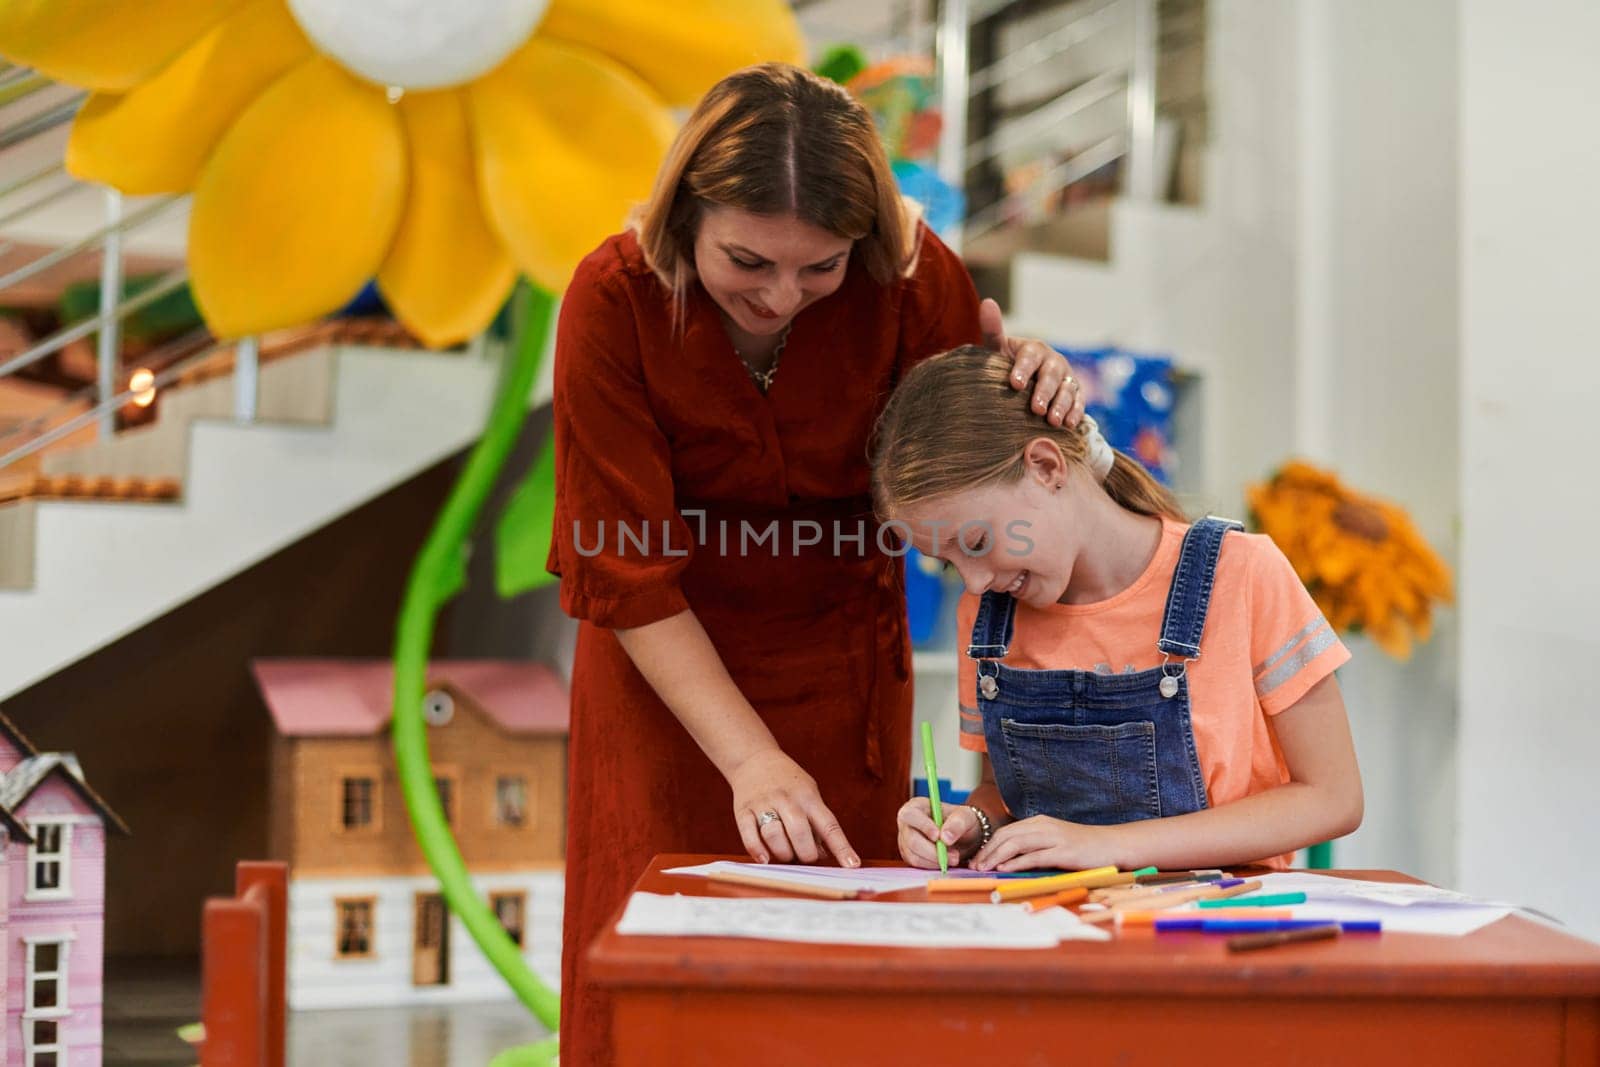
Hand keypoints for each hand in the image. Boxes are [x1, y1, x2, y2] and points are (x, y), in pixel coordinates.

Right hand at [727, 747, 859, 867]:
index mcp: (809, 797)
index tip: (853, 866)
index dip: (842, 847)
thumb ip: (817, 823)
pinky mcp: (743, 810)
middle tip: (804, 856)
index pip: (829, 825)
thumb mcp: (810, 794)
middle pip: (800, 833)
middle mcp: (787, 799)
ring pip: (774, 835)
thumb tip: (826, 855)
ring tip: (785, 853)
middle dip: (805, 854)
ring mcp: (764, 804)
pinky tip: (764, 859)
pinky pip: (749, 834)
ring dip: (782, 854)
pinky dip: (757, 850)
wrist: (753, 758)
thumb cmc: (788, 782)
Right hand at [896, 798, 980, 868]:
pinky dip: (933, 865)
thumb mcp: (966, 816)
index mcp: (916, 806)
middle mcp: (907, 823)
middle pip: (911, 840)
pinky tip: (945, 860)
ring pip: (914, 855)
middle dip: (933, 851)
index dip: (923, 826)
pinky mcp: (909, 854)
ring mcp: (905, 840)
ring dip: (935, 860)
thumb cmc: (961, 821)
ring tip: (954, 858)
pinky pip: (917, 864)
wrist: (962, 836)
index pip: (911, 814)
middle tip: (954, 856)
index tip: (938, 836)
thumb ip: (958, 823)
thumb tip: (945, 838)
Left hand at [969, 815, 1113, 871]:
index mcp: (1039, 822)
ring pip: (1016, 843)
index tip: (976, 860)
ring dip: (996, 856)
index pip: (1005, 831)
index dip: (988, 845)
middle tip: (973, 866)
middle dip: (987, 851)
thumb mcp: (1055, 842)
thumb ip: (1035, 847)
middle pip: (1006, 835)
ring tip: (983, 869)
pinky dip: (1016, 862)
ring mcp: (1054, 838)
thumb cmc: (1083, 847)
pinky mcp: (1064, 852)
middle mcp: (1043, 826)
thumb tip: (1009, 861)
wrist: (1113, 844)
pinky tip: (1004, 870)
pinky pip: (1034, 856)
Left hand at [980, 298, 1084, 427]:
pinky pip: (1079, 402)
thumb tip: (987, 302)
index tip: (1014, 384)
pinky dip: (1076, 413)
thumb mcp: (998, 349)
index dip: (1023, 369)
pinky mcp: (1076, 393)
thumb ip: (993, 329)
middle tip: (1035, 409)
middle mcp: (1053, 361)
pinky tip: (1069, 425)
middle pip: (1051, 375)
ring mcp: (1066, 378)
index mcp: (1034, 349)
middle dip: (1044, 392)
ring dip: (1061, 405)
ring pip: (1067, 390)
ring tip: (1052, 421)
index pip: (1030, 357)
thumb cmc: (1008, 364)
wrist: (1026, 380)